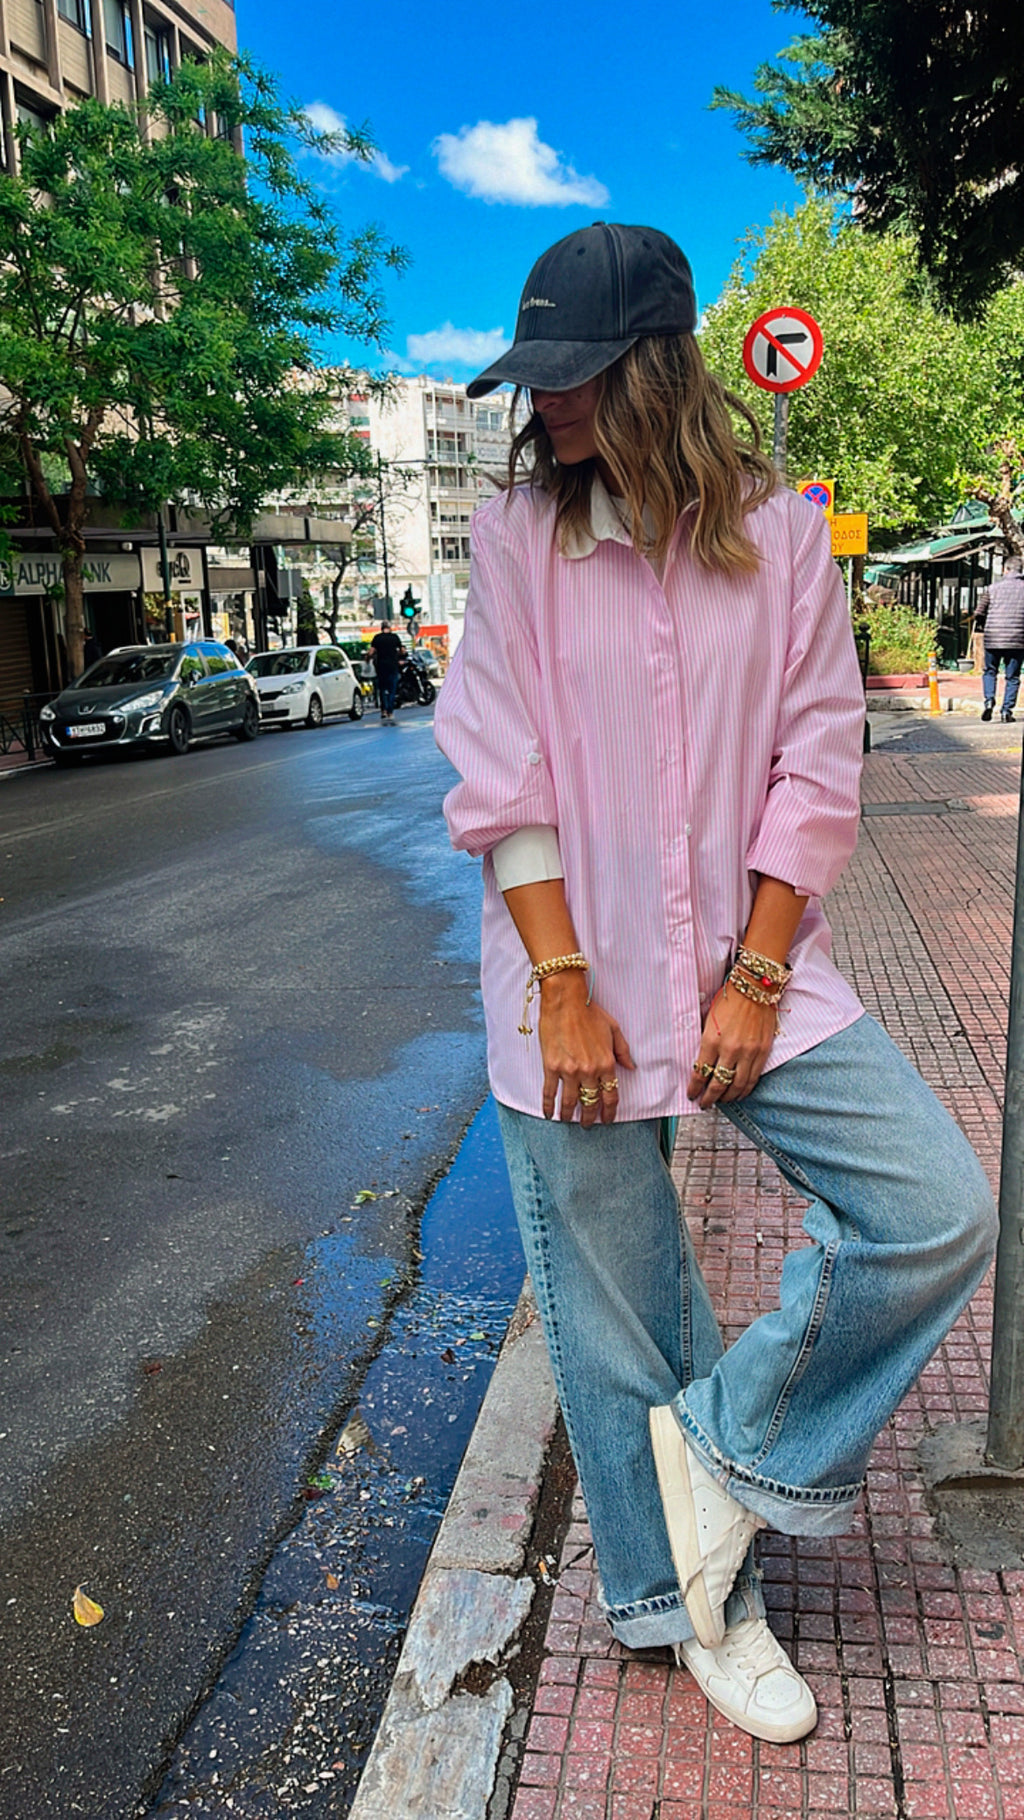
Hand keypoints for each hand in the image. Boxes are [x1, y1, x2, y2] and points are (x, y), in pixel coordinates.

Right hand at [538, 974, 634, 1125]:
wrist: (565, 1001)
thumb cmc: (589, 1012)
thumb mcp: (614, 1029)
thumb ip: (623, 1051)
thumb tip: (631, 1067)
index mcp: (606, 1063)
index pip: (611, 1095)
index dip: (610, 1111)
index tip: (607, 1120)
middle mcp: (589, 1071)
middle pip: (591, 1102)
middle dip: (590, 1117)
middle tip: (588, 1125)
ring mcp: (569, 1071)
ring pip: (571, 1102)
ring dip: (570, 1115)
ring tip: (569, 1121)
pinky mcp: (552, 1067)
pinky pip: (550, 1092)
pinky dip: (549, 1106)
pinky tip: (549, 1114)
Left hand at [687, 986, 775, 1109]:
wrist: (755, 988)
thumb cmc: (730, 1000)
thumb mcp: (708, 1019)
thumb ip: (705, 1041)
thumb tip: (699, 1061)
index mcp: (712, 1040)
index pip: (700, 1073)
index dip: (694, 1087)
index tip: (691, 1094)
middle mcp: (730, 1050)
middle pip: (718, 1084)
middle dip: (709, 1098)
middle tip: (704, 1103)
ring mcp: (749, 1053)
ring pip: (737, 1086)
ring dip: (727, 1097)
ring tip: (721, 1101)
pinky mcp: (763, 1052)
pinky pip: (753, 1078)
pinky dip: (745, 1090)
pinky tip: (739, 1094)